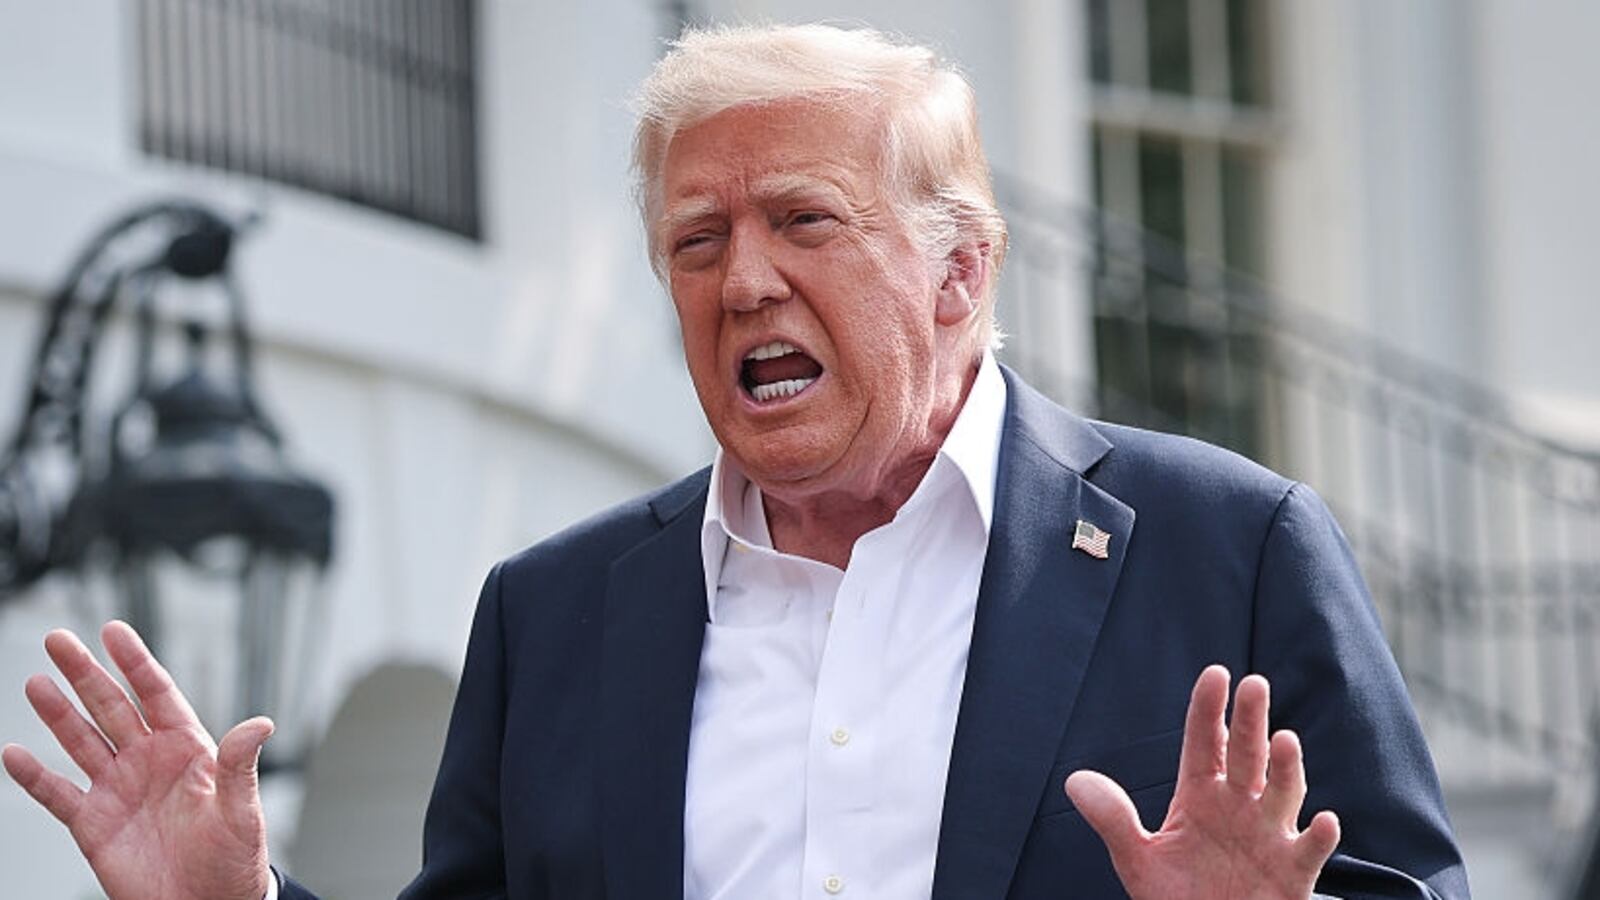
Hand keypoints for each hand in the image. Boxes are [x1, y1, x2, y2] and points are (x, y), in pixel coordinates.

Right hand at [2, 622, 273, 899]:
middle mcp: (148, 761)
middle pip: (111, 707)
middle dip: (85, 673)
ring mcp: (118, 789)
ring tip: (36, 683)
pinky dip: (34, 776)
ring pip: (81, 741)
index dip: (135, 662)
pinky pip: (58, 794)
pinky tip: (14, 753)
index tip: (114, 630)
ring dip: (58, 714)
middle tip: (58, 640)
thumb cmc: (233, 858)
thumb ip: (240, 765)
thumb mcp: (242, 809)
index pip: (156, 694)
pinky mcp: (94, 823)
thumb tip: (262, 724)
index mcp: (187, 748)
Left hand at [1064, 666, 1339, 899]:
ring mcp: (1269, 836)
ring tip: (1284, 740)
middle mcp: (1239, 806)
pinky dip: (1319, 837)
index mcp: (1201, 794)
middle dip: (1250, 721)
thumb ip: (1113, 819)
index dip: (1209, 709)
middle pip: (1246, 755)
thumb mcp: (1138, 859)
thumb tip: (1074, 781)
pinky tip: (1326, 821)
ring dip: (1286, 768)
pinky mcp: (1292, 874)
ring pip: (1282, 793)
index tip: (1215, 674)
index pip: (1205, 742)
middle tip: (1253, 685)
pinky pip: (1308, 852)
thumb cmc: (1178, 896)